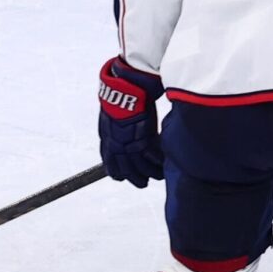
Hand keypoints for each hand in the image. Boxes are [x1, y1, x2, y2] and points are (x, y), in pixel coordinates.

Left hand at [96, 57, 164, 187]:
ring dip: (150, 173)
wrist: (127, 88)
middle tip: (143, 183)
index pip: (110, 164)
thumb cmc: (121, 96)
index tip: (123, 177)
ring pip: (141, 168)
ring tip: (158, 175)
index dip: (118, 173)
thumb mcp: (113, 114)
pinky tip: (164, 164)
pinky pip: (153, 158)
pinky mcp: (144, 140)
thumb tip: (123, 128)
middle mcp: (117, 146)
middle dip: (135, 179)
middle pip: (126, 171)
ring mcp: (130, 144)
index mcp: (108, 140)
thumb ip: (117, 127)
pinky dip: (159, 163)